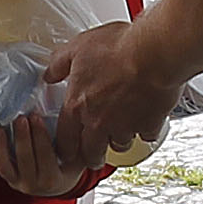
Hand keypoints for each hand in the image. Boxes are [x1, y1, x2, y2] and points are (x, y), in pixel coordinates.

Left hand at [0, 104, 85, 196]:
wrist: (58, 186)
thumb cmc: (69, 167)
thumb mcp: (79, 158)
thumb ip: (78, 144)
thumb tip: (77, 121)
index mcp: (53, 180)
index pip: (45, 156)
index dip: (39, 136)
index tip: (37, 118)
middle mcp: (34, 185)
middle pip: (25, 158)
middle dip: (22, 136)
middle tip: (22, 117)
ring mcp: (19, 184)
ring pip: (6, 165)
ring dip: (3, 144)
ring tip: (3, 126)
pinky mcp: (9, 179)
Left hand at [42, 19, 172, 162]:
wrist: (153, 52)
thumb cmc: (117, 47)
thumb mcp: (78, 48)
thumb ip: (59, 64)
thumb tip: (49, 74)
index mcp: (78, 106)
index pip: (65, 140)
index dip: (65, 149)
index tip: (67, 151)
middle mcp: (100, 122)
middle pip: (92, 152)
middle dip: (92, 156)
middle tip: (94, 156)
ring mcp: (125, 126)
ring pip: (119, 144)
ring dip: (119, 140)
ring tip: (121, 133)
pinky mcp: (149, 123)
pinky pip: (146, 135)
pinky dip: (146, 129)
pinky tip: (146, 119)